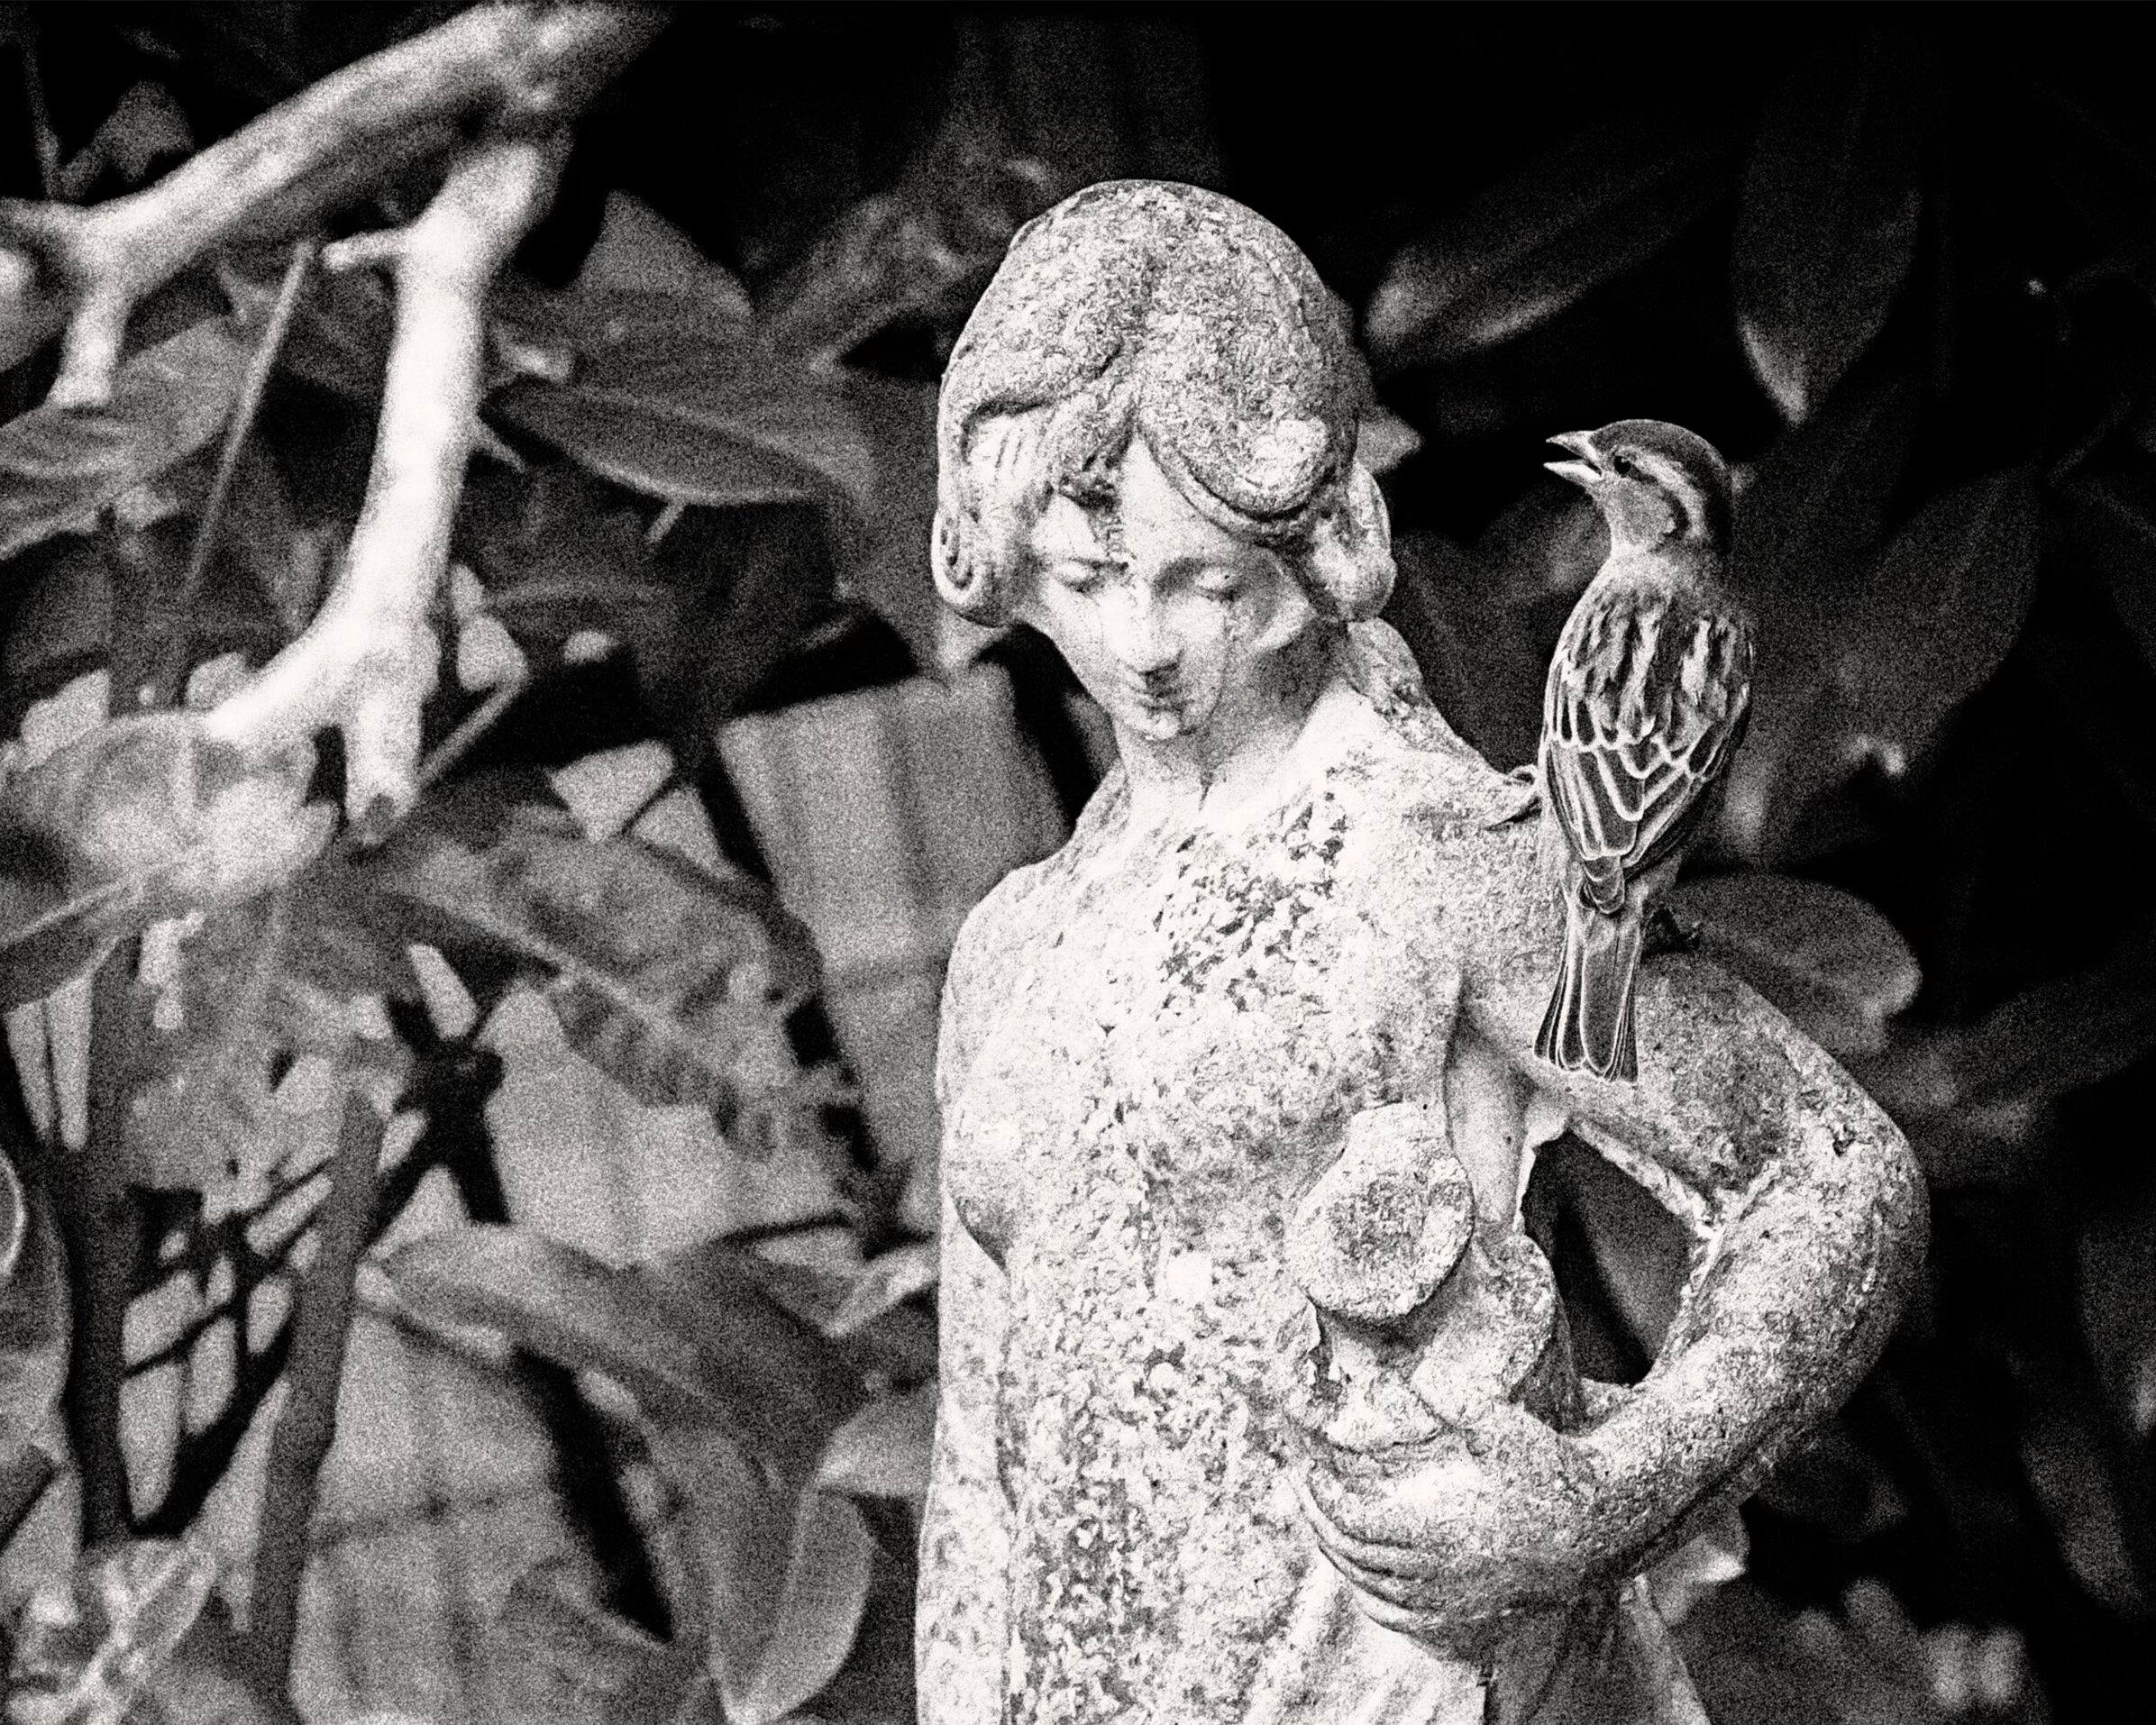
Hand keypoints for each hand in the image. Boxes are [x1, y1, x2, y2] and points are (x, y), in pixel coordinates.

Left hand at [1292, 1396, 1620, 1650]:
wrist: (1597, 1528)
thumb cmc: (1545, 1466)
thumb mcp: (1495, 1422)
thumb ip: (1445, 1400)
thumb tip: (1398, 1371)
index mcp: (1428, 1524)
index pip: (1346, 1513)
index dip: (1316, 1489)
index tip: (1302, 1463)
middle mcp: (1428, 1570)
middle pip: (1347, 1550)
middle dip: (1315, 1515)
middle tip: (1299, 1485)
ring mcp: (1443, 1600)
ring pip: (1365, 1585)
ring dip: (1336, 1553)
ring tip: (1321, 1520)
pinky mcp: (1459, 1619)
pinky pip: (1394, 1616)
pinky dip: (1367, 1593)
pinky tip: (1360, 1573)